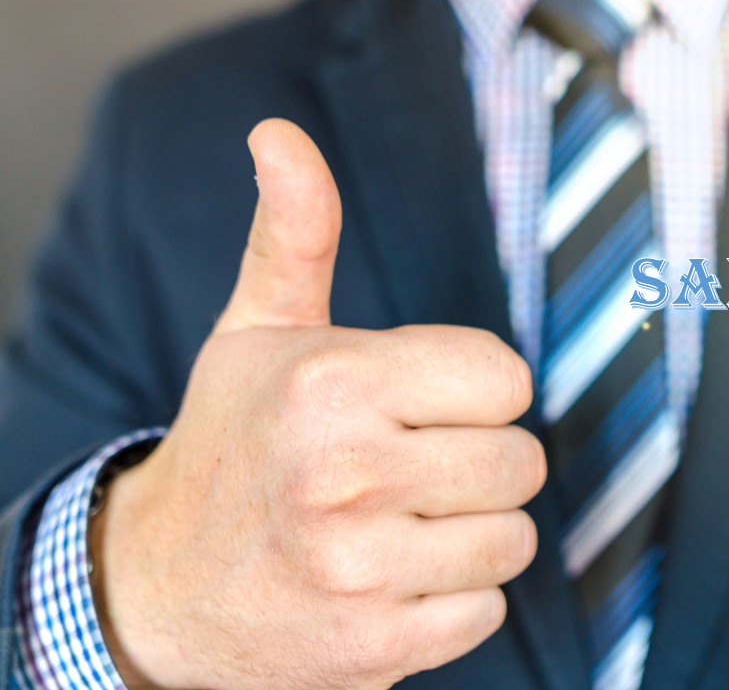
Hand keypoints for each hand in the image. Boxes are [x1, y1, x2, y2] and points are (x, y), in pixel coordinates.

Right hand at [89, 119, 544, 689]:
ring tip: (397, 524)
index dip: (474, 391)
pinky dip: (451, 599)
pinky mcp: (376, 645)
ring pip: (513, 537)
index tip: (425, 404)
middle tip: (408, 468)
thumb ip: (294, 234)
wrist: (162, 587)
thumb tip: (279, 135)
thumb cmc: (233, 445)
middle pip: (522, 460)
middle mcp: (347, 473)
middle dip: (476, 462)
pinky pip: (487, 610)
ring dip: (469, 533)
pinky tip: (391, 581)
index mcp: (333, 381)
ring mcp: (361, 567)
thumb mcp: (256, 333)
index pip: (507, 378)